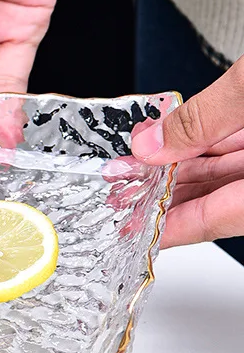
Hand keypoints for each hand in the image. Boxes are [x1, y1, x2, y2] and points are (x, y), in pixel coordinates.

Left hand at [131, 58, 243, 247]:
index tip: (133, 234)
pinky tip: (177, 144)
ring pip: (231, 173)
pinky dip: (211, 146)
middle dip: (168, 195)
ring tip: (138, 169)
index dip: (171, 229)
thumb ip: (203, 118)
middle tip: (122, 193)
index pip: (216, 219)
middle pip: (220, 198)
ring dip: (184, 170)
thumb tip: (152, 145)